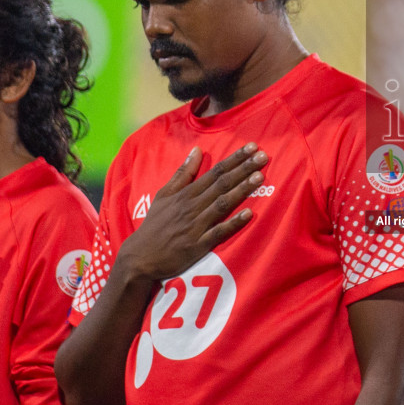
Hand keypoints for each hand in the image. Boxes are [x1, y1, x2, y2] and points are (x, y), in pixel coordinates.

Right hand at [115, 144, 268, 283]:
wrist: (140, 257)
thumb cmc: (155, 225)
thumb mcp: (164, 195)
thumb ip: (182, 173)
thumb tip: (197, 150)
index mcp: (186, 194)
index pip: (215, 172)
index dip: (234, 159)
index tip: (252, 147)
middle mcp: (192, 206)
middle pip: (221, 184)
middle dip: (243, 169)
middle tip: (263, 156)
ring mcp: (196, 226)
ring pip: (222, 204)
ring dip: (241, 190)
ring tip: (260, 177)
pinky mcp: (198, 245)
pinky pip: (218, 232)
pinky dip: (233, 223)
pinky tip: (248, 214)